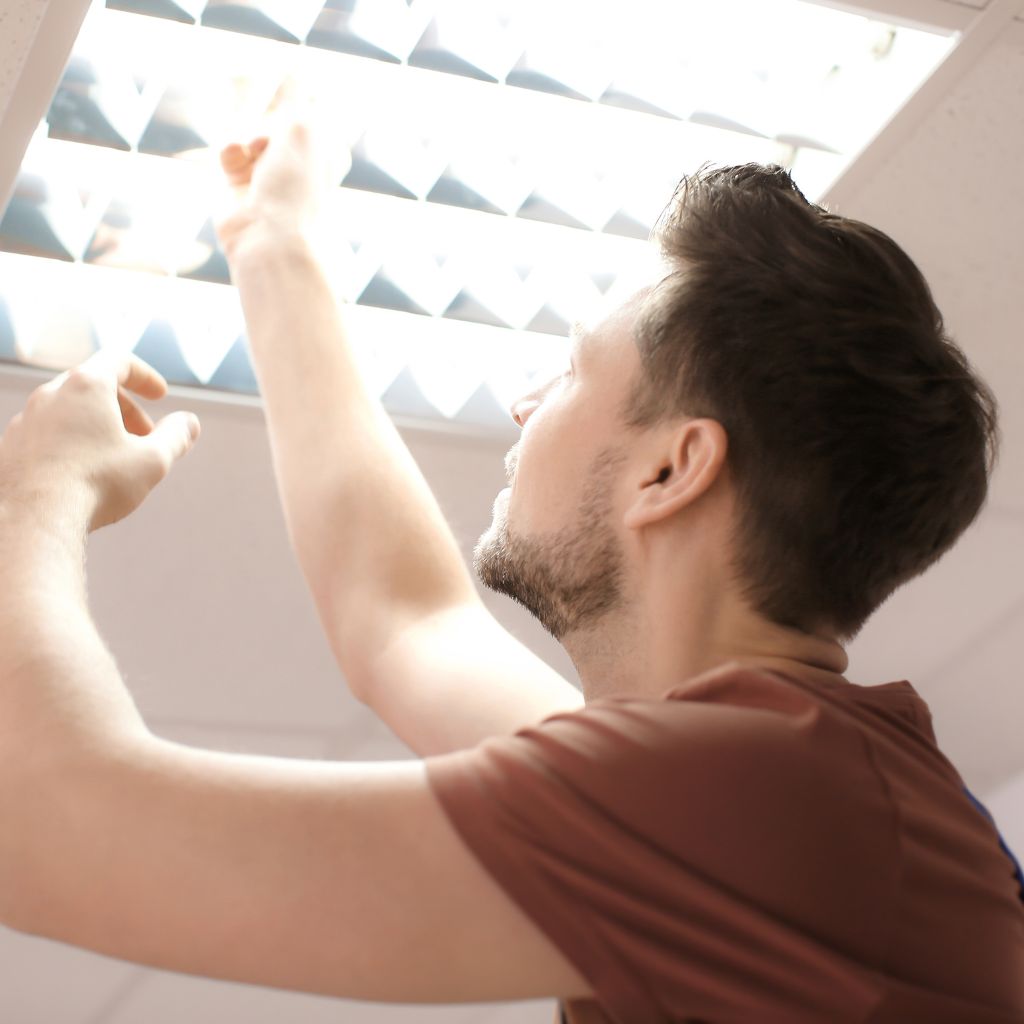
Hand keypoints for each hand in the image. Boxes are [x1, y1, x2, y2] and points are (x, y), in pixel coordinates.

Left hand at [0, 352, 200, 532]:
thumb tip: (189, 423)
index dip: (146, 376)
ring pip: (67, 410)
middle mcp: (50, 394)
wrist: (35, 520)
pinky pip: (46, 434)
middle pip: (94, 386)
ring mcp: (24, 420)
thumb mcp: (153, 460)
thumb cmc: (95, 485)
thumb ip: (176, 436)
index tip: (160, 395)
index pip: (120, 361)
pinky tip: (81, 473)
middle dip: (125, 407)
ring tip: (114, 457)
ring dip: (96, 425)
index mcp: (86, 386)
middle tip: (145, 436)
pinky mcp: (9, 446)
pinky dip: (70, 442)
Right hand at [215, 100, 343, 257]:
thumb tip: (293, 65)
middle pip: (275, 114)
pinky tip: (236, 167)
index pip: (309, 105)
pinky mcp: (240, 180)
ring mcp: (269, 169)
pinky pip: (230, 148)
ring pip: (248, 127)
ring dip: (247, 135)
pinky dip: (231, 152)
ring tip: (253, 153)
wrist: (267, 238)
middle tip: (268, 134)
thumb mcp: (301, 128)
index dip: (294, 102)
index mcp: (328, 146)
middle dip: (266, 119)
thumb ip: (295, 93)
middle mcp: (300, 158)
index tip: (290, 104)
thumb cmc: (293, 186)